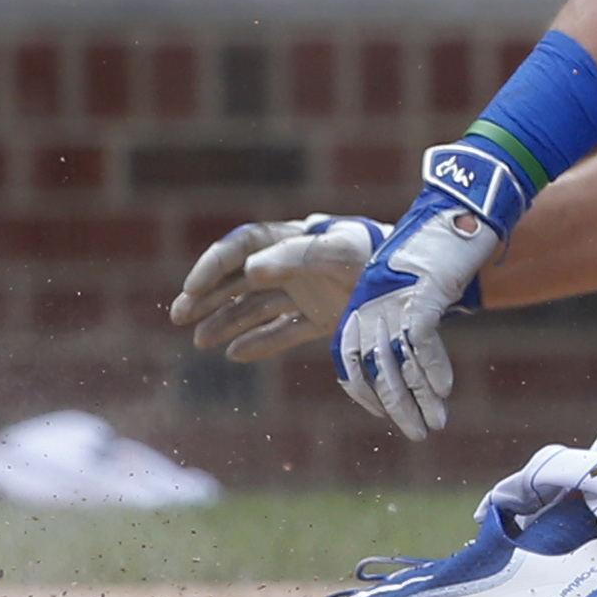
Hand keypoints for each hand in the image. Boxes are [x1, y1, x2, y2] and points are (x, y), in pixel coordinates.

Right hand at [172, 214, 389, 360]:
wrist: (417, 278)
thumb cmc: (376, 254)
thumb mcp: (339, 251)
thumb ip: (296, 257)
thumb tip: (250, 270)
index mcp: (293, 241)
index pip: (241, 248)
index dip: (213, 266)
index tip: (191, 288)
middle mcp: (294, 266)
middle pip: (239, 280)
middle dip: (207, 296)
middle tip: (179, 317)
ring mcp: (307, 293)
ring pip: (255, 308)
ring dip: (226, 323)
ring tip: (200, 342)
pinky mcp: (323, 317)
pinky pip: (284, 332)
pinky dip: (260, 343)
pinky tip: (235, 355)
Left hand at [334, 143, 526, 438]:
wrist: (463, 206)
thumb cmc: (440, 247)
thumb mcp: (414, 284)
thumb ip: (406, 316)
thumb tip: (400, 352)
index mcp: (364, 301)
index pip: (348, 356)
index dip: (363, 389)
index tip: (382, 414)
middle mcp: (373, 301)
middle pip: (376, 365)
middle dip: (396, 406)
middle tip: (419, 435)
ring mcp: (396, 296)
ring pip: (398, 359)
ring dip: (418, 398)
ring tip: (433, 426)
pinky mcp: (421, 289)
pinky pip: (422, 337)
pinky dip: (432, 365)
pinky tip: (445, 389)